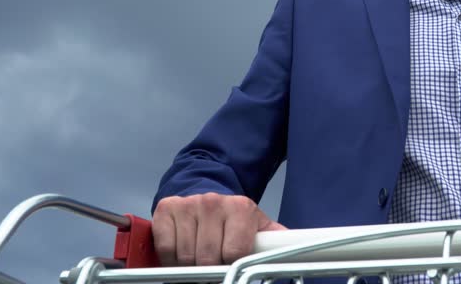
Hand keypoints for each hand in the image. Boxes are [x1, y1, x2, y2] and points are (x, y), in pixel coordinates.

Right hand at [152, 193, 286, 265]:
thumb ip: (275, 242)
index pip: (234, 254)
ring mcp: (188, 205)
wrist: (206, 192)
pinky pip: (165, 248)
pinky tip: (183, 250)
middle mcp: (214, 202)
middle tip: (213, 265)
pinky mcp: (167, 209)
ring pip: (185, 256)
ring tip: (200, 257)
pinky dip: (171, 258)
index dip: (231, 267)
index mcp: (241, 208)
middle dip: (210, 268)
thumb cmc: (233, 218)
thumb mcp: (258, 226)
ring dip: (190, 265)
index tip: (231, 268)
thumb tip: (295, 253)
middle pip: (207, 258)